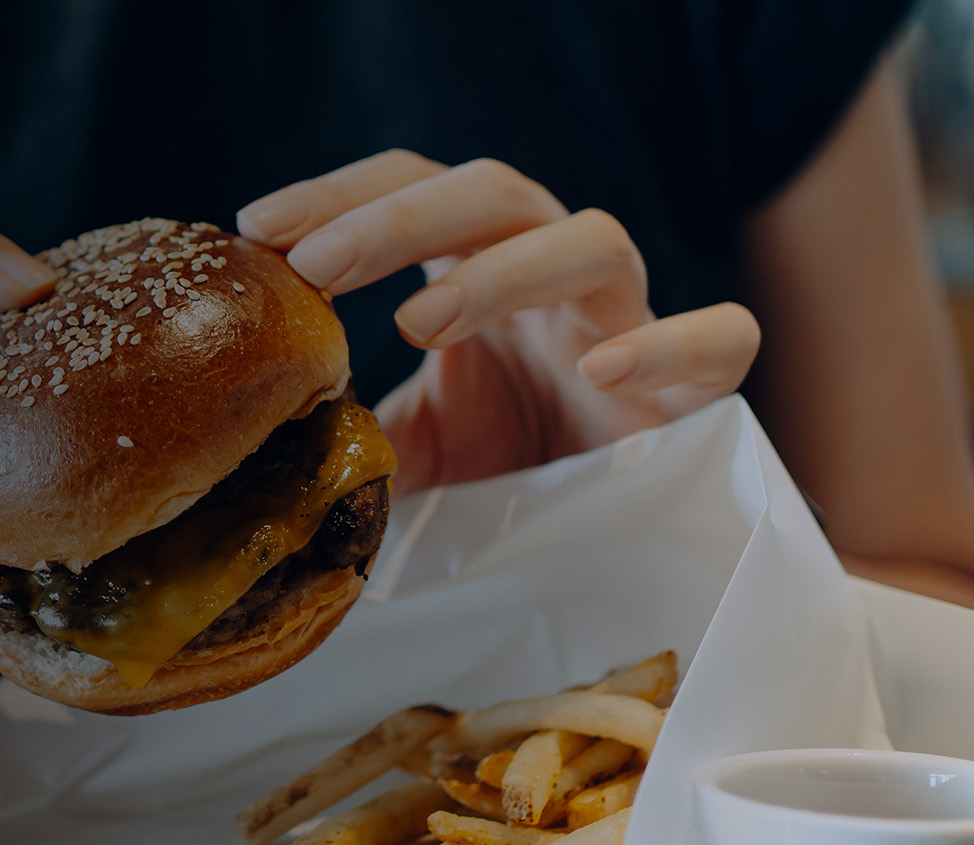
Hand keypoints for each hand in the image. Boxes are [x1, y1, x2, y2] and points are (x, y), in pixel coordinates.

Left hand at [238, 150, 759, 493]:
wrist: (616, 528)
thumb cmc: (512, 461)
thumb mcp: (415, 447)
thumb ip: (354, 435)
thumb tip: (263, 462)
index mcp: (481, 261)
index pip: (412, 187)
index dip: (337, 195)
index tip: (257, 228)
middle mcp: (554, 267)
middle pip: (490, 193)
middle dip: (396, 220)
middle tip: (315, 266)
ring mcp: (630, 314)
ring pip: (589, 241)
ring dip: (501, 273)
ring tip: (416, 325)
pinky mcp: (701, 382)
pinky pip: (716, 337)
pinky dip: (665, 343)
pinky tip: (601, 369)